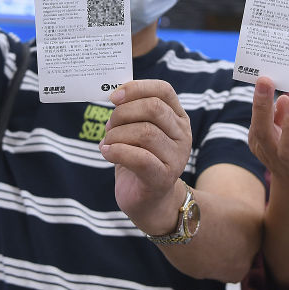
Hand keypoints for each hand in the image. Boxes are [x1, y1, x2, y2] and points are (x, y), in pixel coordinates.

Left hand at [99, 80, 191, 234]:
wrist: (149, 201)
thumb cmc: (139, 160)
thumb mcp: (138, 131)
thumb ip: (132, 112)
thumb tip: (115, 95)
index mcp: (177, 118)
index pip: (163, 90)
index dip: (136, 88)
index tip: (114, 97)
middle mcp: (182, 135)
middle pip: (153, 108)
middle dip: (123, 113)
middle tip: (109, 126)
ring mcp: (176, 157)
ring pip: (145, 132)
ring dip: (117, 135)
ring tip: (107, 143)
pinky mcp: (163, 177)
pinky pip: (139, 157)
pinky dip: (117, 151)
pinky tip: (106, 153)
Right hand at [247, 77, 288, 186]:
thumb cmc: (288, 145)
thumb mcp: (281, 129)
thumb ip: (280, 114)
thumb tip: (284, 99)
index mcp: (260, 141)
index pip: (257, 121)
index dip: (259, 100)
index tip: (263, 79)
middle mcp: (272, 153)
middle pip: (264, 133)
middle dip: (264, 108)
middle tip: (268, 82)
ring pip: (287, 147)